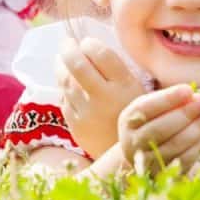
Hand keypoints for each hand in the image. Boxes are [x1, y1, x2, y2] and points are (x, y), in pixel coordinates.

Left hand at [57, 36, 143, 156]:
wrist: (131, 156)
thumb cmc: (138, 117)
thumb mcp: (139, 91)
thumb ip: (119, 71)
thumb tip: (92, 47)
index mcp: (125, 85)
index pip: (101, 54)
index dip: (90, 44)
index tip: (87, 42)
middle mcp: (105, 98)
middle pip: (78, 65)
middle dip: (68, 49)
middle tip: (67, 43)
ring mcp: (87, 113)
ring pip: (66, 81)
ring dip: (61, 66)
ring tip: (61, 59)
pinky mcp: (76, 126)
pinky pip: (64, 101)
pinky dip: (64, 89)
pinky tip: (67, 84)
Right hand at [118, 84, 199, 175]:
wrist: (142, 155)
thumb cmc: (152, 123)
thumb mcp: (153, 108)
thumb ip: (169, 100)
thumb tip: (194, 94)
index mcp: (128, 121)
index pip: (145, 108)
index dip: (167, 99)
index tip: (188, 90)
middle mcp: (132, 143)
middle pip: (160, 129)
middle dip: (184, 113)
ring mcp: (146, 162)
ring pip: (174, 145)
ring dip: (196, 129)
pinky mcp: (162, 174)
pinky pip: (183, 160)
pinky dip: (196, 146)